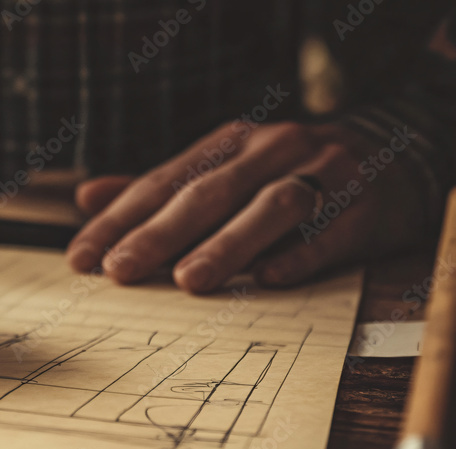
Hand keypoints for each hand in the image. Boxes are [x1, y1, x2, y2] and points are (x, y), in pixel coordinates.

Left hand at [68, 121, 430, 292]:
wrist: (390, 154)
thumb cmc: (286, 170)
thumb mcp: (221, 166)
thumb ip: (157, 187)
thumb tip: (85, 198)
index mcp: (228, 144)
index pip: (162, 183)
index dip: (119, 220)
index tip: (82, 258)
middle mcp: (271, 152)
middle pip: (208, 193)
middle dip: (159, 234)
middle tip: (119, 271)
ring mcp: (322, 176)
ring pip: (270, 207)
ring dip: (227, 244)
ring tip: (188, 280)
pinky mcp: (364, 208)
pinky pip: (330, 233)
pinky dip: (298, 254)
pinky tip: (268, 280)